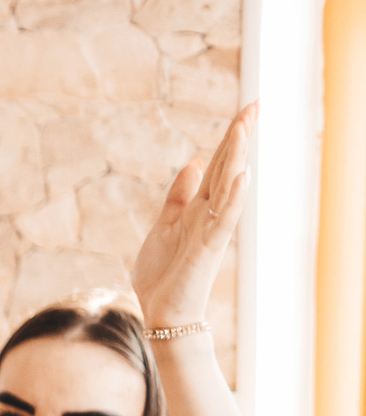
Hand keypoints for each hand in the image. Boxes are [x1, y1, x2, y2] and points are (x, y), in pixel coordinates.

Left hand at [132, 104, 252, 331]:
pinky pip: (223, 220)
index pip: (219, 164)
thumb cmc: (163, 273)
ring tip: (244, 126)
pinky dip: (233, 199)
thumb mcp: (164, 224)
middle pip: (228, 167)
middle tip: (254, 104)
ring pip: (227, 186)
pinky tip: (241, 177)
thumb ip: (179, 195)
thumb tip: (195, 161)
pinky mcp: (207, 248)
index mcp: (198, 207)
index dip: (231, 137)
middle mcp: (209, 214)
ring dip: (236, 157)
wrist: (160, 312)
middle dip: (239, 137)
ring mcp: (211, 230)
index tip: (247, 109)